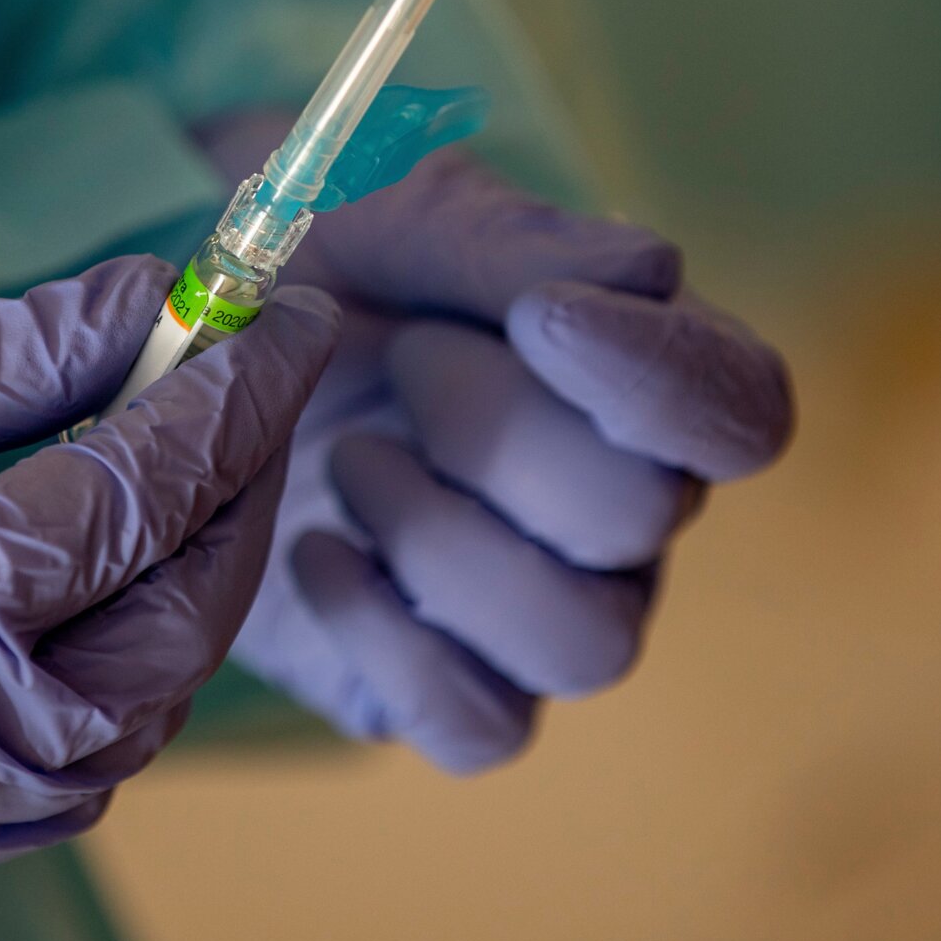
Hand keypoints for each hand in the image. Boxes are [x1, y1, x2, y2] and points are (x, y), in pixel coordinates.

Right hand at [0, 256, 338, 896]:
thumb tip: (131, 302)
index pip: (121, 507)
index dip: (219, 396)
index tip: (282, 309)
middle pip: (166, 636)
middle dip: (234, 499)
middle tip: (259, 381)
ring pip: (129, 725)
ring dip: (182, 593)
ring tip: (189, 468)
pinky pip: (54, 772)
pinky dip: (109, 672)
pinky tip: (99, 586)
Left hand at [198, 116, 792, 772]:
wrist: (199, 370)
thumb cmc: (318, 273)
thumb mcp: (380, 212)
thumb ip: (499, 237)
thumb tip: (650, 270)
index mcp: (639, 377)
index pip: (742, 409)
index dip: (660, 379)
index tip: (540, 319)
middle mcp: (621, 512)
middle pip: (640, 516)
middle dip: (493, 428)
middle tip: (399, 359)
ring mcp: (546, 611)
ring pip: (583, 644)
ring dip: (439, 538)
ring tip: (349, 456)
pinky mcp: (455, 689)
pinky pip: (483, 727)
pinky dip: (385, 639)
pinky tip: (317, 549)